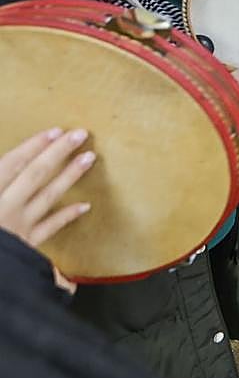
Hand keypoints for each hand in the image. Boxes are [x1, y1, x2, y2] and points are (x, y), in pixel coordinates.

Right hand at [0, 128, 94, 247]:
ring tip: (89, 158)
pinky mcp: (24, 246)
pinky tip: (84, 205)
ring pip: (47, 197)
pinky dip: (66, 216)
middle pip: (34, 176)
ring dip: (69, 176)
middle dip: (58, 153)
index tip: (54, 131)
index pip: (11, 165)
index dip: (33, 147)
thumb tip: (24, 179)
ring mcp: (17, 227)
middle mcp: (2, 209)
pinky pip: (49, 228)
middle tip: (80, 134)